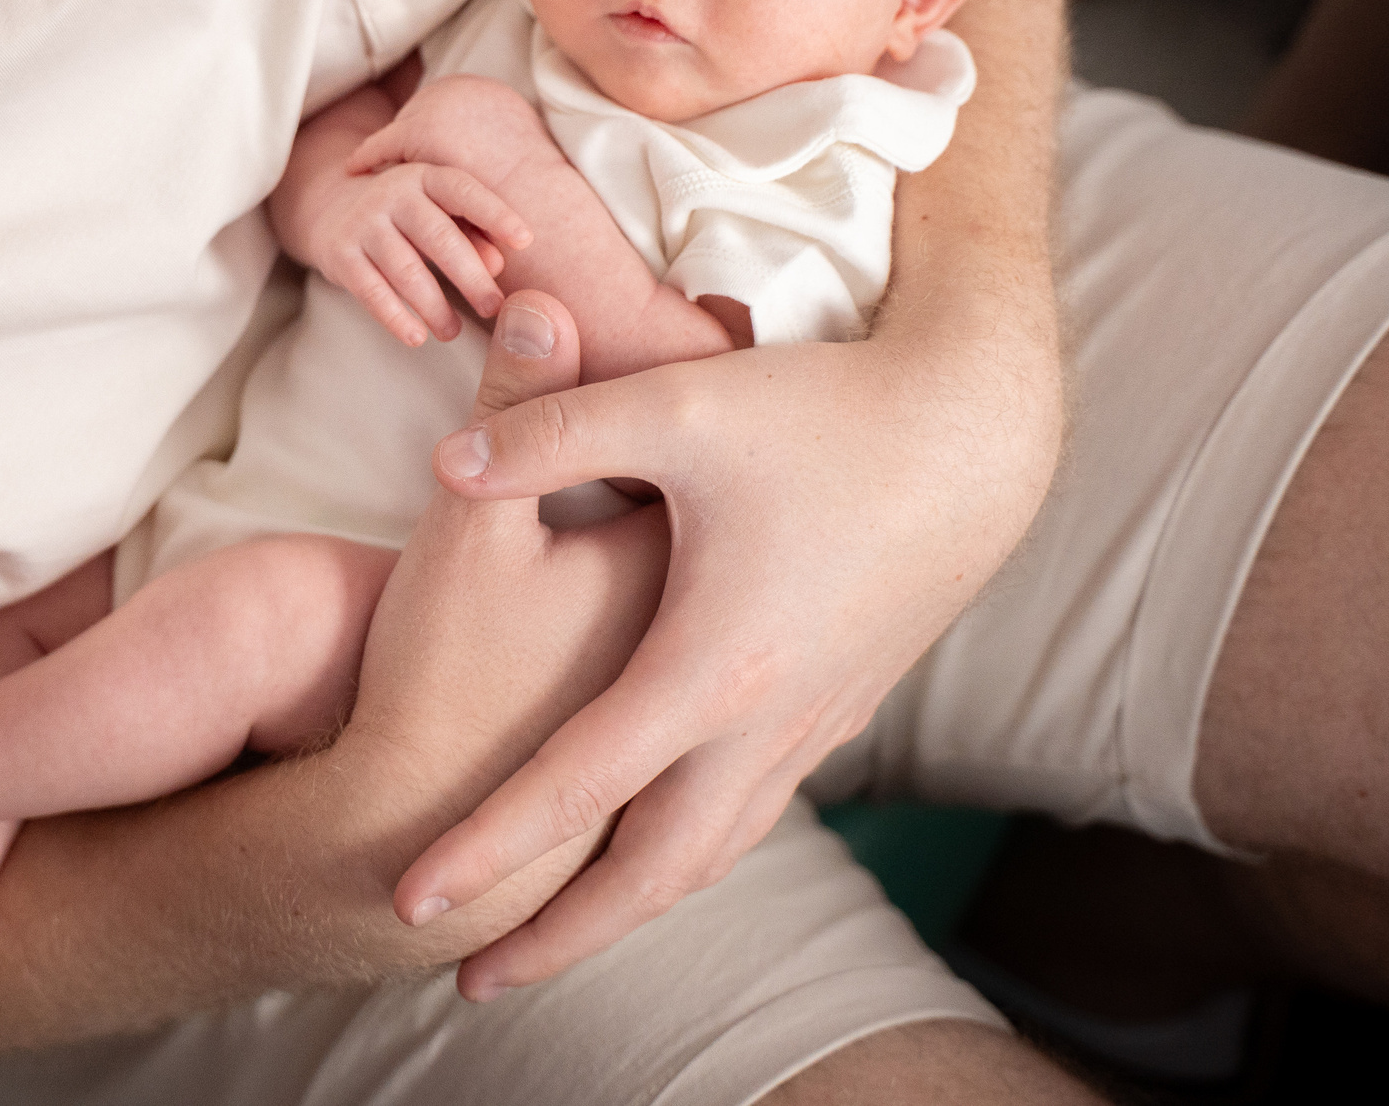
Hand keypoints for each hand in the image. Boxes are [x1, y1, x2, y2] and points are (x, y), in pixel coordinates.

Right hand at [297, 159, 530, 345]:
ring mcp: (363, 222)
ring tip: (454, 332)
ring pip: (406, 270)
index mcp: (426, 176)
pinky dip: (395, 318)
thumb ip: (473, 232)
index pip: (464, 191)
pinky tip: (417, 338)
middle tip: (493, 307)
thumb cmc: (408, 217)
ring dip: (435, 307)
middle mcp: (393, 193)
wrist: (332, 209)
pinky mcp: (339, 253)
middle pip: (439, 237)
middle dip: (470, 277)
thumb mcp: (439, 212)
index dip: (495, 214)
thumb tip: (497, 264)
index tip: (525, 240)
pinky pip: (371, 291)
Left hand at [397, 321, 1061, 1000]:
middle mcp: (768, 720)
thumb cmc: (829, 412)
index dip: (486, 845)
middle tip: (475, 981)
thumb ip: (553, 433)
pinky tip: (661, 844)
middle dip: (561, 938)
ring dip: (629, 906)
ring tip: (555, 937)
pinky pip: (753, 812)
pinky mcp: (842, 703)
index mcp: (716, 666)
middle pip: (651, 873)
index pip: (577, 786)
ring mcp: (814, 721)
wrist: (980, 430)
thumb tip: (443, 459)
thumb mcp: (678, 406)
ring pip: (712, 853)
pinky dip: (692, 852)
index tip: (408, 896)